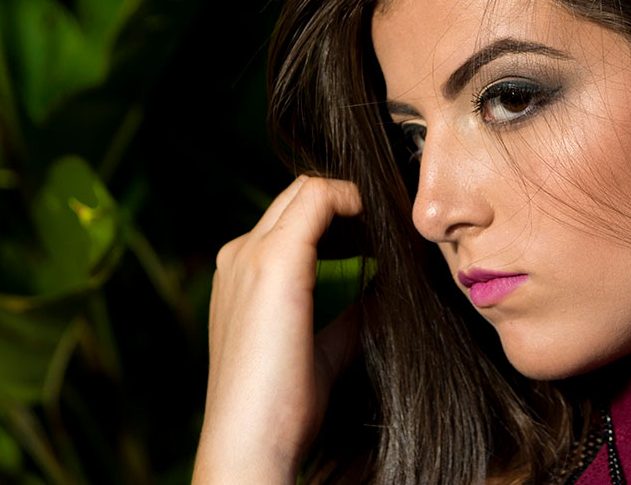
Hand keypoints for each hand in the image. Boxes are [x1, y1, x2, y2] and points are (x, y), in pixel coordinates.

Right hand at [192, 175, 363, 483]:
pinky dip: (354, 201)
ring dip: (352, 200)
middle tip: (390, 224)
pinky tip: (381, 223)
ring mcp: (252, 254)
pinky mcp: (275, 260)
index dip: (338, 216)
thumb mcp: (323, 352)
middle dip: (347, 202)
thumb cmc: (282, 407)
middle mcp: (240, 255)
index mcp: (242, 274)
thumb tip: (386, 293)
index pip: (292, 217)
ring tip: (388, 224)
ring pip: (308, 189)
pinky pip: (319, 198)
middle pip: (299, 195)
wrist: (251, 440)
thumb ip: (350, 319)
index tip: (378, 234)